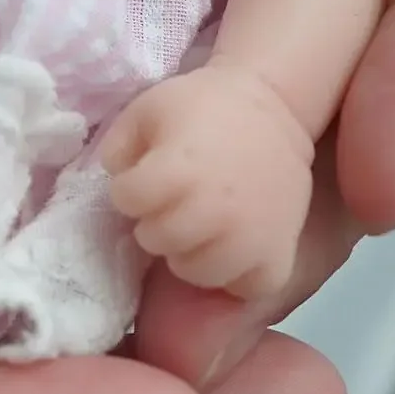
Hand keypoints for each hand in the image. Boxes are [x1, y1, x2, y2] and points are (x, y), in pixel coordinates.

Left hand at [102, 67, 313, 301]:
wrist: (274, 109)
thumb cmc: (205, 105)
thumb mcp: (148, 107)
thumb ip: (118, 144)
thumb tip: (116, 178)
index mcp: (178, 169)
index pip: (126, 200)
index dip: (128, 187)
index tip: (144, 175)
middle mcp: (213, 210)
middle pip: (156, 240)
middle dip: (153, 220)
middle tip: (169, 203)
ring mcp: (249, 239)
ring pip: (196, 272)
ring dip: (188, 251)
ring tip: (197, 226)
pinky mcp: (278, 256)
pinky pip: (245, 288)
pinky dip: (235, 273)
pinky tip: (232, 246)